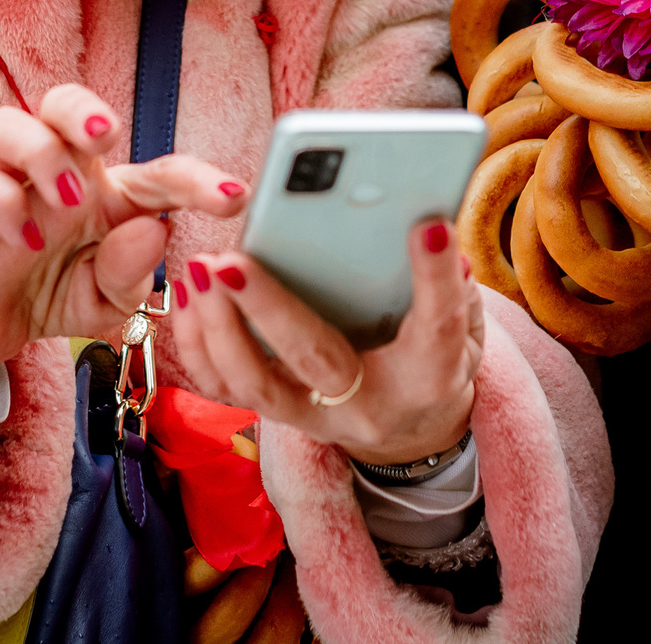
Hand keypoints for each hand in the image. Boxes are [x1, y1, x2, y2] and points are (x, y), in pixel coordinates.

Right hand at [0, 83, 250, 369]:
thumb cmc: (63, 291)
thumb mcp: (107, 301)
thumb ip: (129, 275)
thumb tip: (154, 230)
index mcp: (111, 191)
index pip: (159, 171)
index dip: (199, 180)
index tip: (234, 200)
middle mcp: (61, 170)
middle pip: (61, 100)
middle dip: (82, 108)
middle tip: (105, 136)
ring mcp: (12, 182)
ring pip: (7, 123)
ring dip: (41, 152)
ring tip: (66, 200)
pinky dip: (4, 204)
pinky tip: (27, 241)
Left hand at [175, 218, 480, 467]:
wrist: (413, 428)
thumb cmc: (436, 355)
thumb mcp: (465, 324)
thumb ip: (452, 283)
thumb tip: (431, 224)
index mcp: (428, 376)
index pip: (436, 326)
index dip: (435, 277)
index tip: (427, 223)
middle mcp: (367, 405)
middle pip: (316, 360)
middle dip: (270, 308)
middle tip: (232, 260)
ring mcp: (316, 417)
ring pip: (257, 385)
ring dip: (219, 325)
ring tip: (200, 268)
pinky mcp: (278, 415)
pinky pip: (226, 390)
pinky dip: (199, 343)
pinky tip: (186, 292)